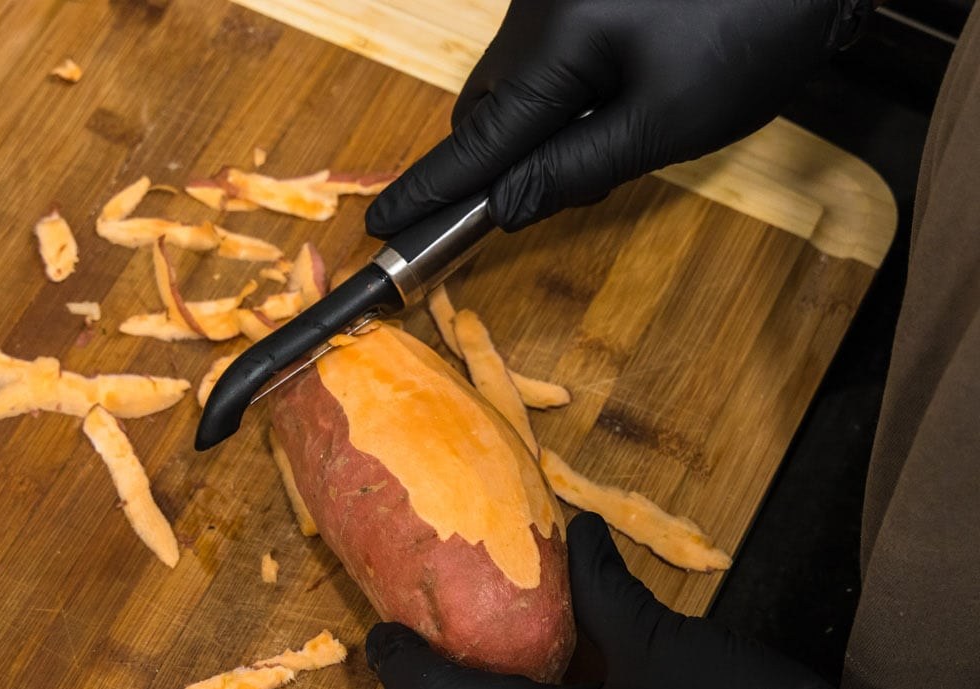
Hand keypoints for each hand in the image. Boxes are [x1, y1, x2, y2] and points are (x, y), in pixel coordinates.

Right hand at [366, 0, 870, 236]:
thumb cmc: (750, 34)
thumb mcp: (666, 122)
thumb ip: (575, 169)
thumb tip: (504, 207)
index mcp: (554, 45)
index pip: (474, 139)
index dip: (429, 190)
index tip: (380, 224)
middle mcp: (537, 12)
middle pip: (485, 110)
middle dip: (504, 161)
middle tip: (581, 187)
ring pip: (515, 85)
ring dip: (541, 128)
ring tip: (620, 138)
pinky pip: (545, 57)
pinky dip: (566, 94)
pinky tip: (628, 96)